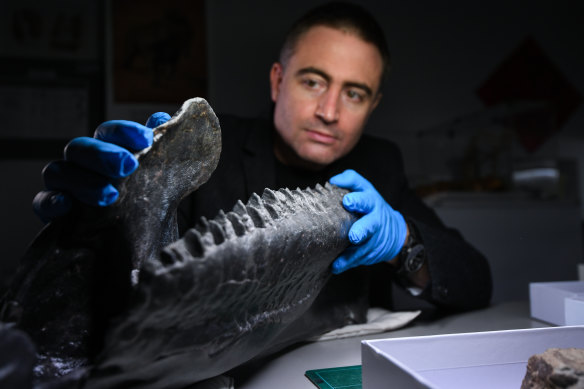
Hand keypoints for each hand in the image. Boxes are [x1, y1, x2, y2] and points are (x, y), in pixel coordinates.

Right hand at [33, 112, 170, 221]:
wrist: (136, 240)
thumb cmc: (143, 203)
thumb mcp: (157, 179)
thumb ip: (158, 149)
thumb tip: (162, 119)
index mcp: (106, 151)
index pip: (108, 133)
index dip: (123, 131)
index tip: (145, 138)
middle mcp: (82, 165)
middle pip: (80, 148)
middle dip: (102, 154)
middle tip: (127, 166)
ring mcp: (65, 186)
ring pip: (59, 172)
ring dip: (82, 181)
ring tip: (109, 195)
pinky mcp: (54, 212)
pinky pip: (43, 202)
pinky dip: (52, 201)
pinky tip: (68, 205)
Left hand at [329, 169, 406, 273]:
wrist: (394, 230)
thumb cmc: (370, 206)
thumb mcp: (364, 189)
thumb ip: (350, 180)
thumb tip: (333, 180)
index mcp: (371, 202)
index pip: (366, 199)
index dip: (357, 200)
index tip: (347, 202)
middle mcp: (375, 220)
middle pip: (370, 225)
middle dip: (362, 230)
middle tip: (354, 236)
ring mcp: (375, 238)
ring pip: (365, 248)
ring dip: (352, 255)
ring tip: (339, 261)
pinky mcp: (372, 252)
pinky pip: (361, 259)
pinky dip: (349, 263)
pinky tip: (337, 267)